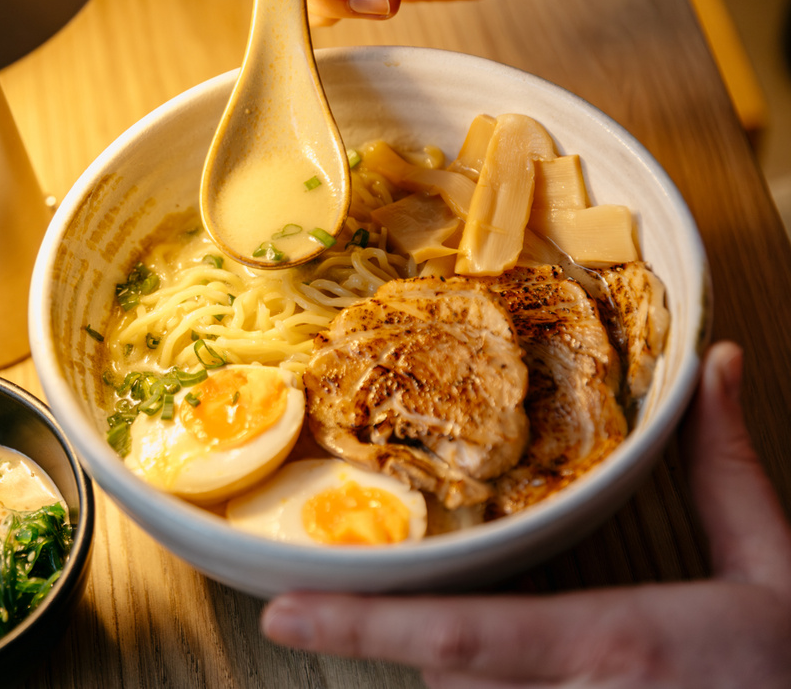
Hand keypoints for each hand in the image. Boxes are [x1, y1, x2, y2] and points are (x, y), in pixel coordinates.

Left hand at [261, 341, 790, 687]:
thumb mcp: (773, 568)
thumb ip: (725, 469)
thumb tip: (719, 365)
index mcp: (609, 641)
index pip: (457, 635)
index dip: (364, 625)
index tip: (282, 611)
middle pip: (445, 670)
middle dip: (443, 636)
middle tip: (434, 600)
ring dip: (473, 674)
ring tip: (551, 652)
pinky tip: (537, 677)